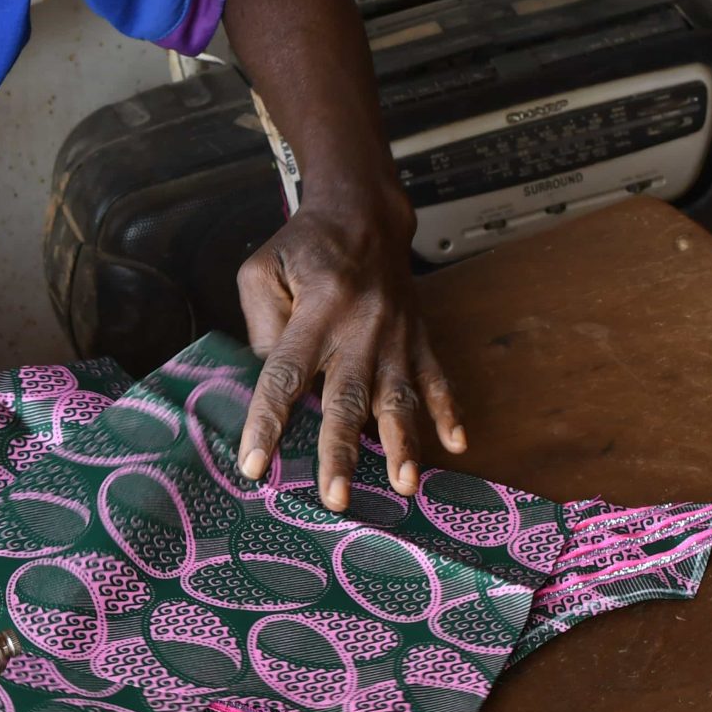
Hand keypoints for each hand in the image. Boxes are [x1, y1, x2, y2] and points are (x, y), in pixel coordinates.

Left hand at [233, 191, 466, 511]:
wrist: (364, 213)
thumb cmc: (305, 248)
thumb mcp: (263, 271)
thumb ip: (262, 326)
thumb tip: (269, 381)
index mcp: (315, 308)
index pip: (286, 372)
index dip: (268, 420)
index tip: (254, 464)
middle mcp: (359, 326)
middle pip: (348, 398)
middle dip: (341, 451)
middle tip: (334, 498)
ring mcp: (396, 335)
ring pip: (399, 397)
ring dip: (402, 444)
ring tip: (403, 485)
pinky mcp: (418, 337)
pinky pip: (438, 378)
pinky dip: (449, 412)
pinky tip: (456, 446)